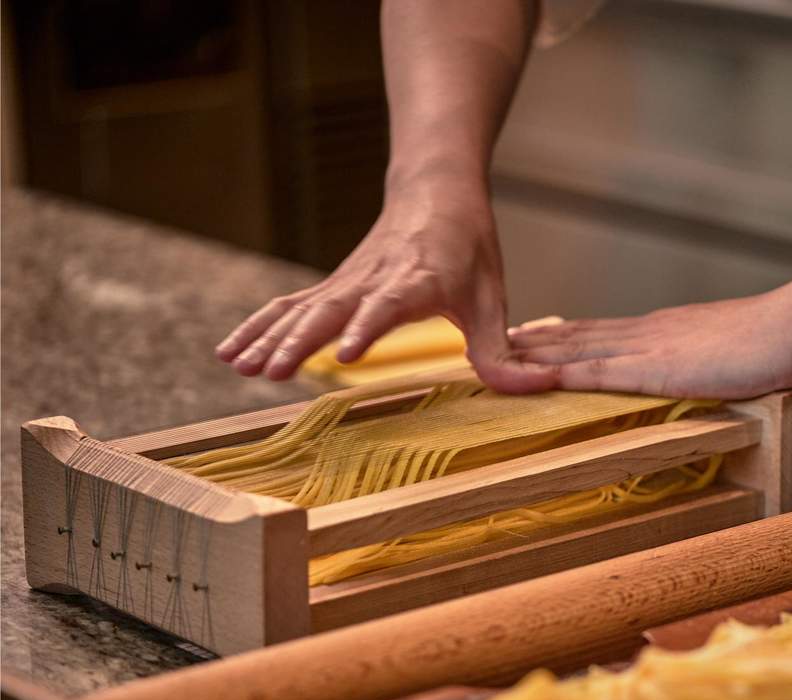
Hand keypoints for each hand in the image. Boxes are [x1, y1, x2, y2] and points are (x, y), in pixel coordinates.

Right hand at [215, 179, 554, 392]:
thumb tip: (534, 389)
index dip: (365, 327)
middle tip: (270, 372)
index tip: (342, 353)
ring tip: (237, 366)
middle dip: (299, 341)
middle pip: (330, 308)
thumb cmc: (469, 247)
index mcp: (418, 280)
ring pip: (301, 307)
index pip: (387, 304)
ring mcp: (348, 280)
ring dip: (268, 336)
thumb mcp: (493, 299)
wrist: (436, 191)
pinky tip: (230, 353)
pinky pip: (290, 305)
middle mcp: (375, 278)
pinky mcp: (334, 285)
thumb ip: (501, 351)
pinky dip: (260, 326)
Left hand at [507, 289, 791, 398]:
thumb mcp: (728, 354)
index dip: (561, 336)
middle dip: (533, 342)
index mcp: (662, 330)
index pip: (600, 333)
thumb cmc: (775, 344)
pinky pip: (600, 372)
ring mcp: (648, 348)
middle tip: (490, 343)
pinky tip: (535, 378)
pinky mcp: (657, 368)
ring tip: (494, 356)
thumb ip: (706, 362)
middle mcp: (646, 333)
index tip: (527, 337)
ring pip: (577, 349)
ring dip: (535, 355)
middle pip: (576, 335)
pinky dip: (564, 373)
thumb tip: (700, 372)